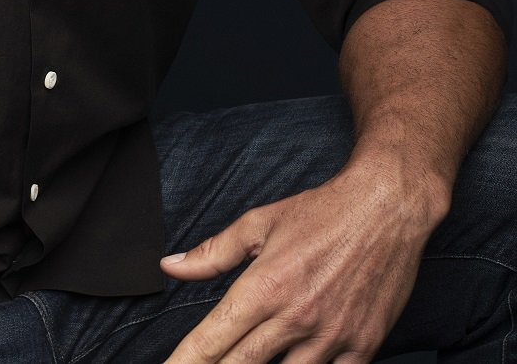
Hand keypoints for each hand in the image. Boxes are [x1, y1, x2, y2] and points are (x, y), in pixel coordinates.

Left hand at [158, 162, 441, 363]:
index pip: (214, 338)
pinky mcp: (363, 347)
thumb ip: (213, 253)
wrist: (386, 208)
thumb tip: (170, 267)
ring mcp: (330, 337)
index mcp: (264, 286)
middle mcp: (295, 317)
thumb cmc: (321, 213)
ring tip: (245, 362)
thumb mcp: (258, 223)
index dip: (187, 360)